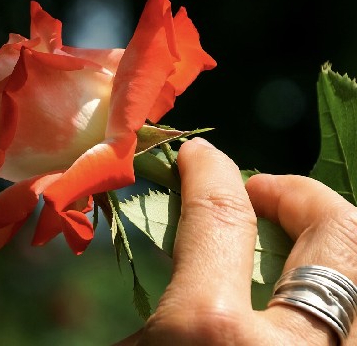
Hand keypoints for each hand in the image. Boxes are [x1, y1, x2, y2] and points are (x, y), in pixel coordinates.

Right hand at [114, 137, 356, 345]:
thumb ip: (147, 303)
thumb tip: (157, 236)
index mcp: (211, 330)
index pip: (220, 218)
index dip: (210, 172)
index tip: (201, 157)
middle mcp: (292, 343)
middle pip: (335, 230)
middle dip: (297, 195)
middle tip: (260, 197)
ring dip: (329, 238)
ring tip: (290, 241)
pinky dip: (342, 284)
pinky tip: (306, 290)